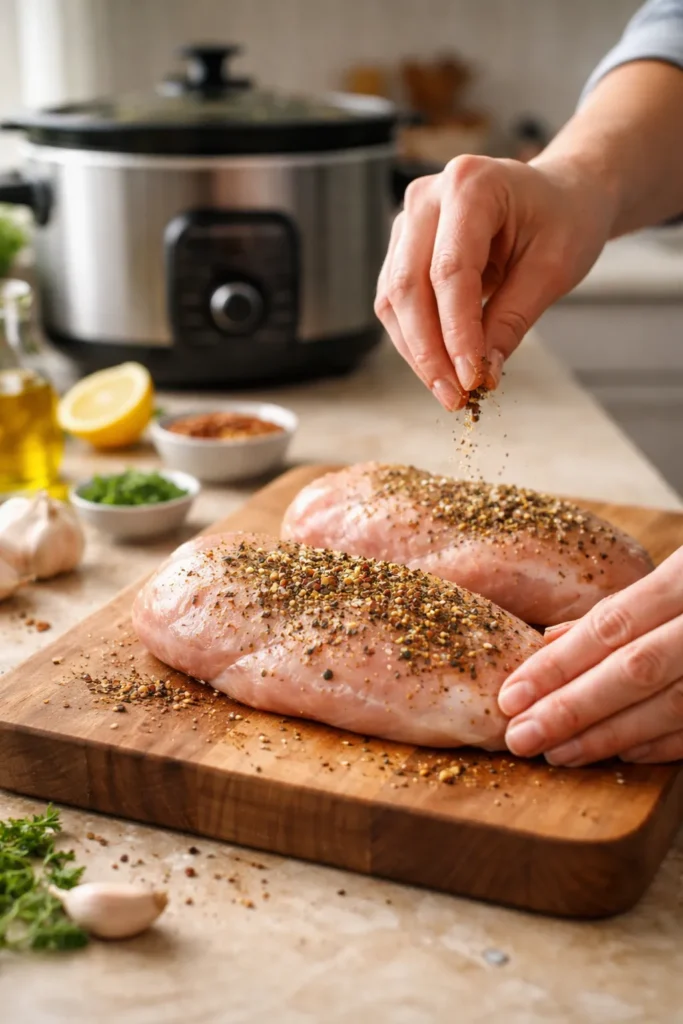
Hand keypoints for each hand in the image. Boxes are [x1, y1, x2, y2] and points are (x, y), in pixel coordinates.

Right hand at [374, 155, 614, 410]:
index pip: (450, 271)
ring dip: (417, 352)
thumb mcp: (553, 269)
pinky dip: (415, 341)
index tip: (470, 379)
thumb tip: (479, 374)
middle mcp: (427, 198)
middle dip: (429, 351)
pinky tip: (441, 368)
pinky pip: (396, 303)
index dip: (456, 332)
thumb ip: (511, 320)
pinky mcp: (403, 249)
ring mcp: (408, 222)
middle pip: (408, 285)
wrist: (560, 196)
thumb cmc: (564, 220)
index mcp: (471, 184)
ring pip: (394, 299)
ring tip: (450, 390)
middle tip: (454, 397)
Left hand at [498, 546, 682, 764]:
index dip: (557, 665)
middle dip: (570, 709)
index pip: (611, 627)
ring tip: (558, 753)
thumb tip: (551, 640)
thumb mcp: (679, 573)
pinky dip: (661, 744)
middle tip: (520, 738)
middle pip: (633, 671)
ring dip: (608, 736)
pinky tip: (620, 755)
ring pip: (670, 708)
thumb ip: (620, 609)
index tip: (510, 695)